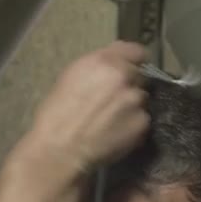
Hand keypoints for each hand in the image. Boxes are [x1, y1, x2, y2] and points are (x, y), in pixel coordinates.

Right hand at [24, 41, 149, 171]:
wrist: (61, 150)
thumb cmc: (57, 114)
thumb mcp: (72, 77)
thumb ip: (98, 66)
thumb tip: (114, 64)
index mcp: (105, 61)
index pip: (137, 51)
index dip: (133, 62)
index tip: (129, 70)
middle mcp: (125, 77)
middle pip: (141, 76)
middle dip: (131, 85)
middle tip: (115, 100)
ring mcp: (136, 100)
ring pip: (143, 98)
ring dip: (133, 106)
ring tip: (114, 120)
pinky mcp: (142, 123)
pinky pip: (143, 120)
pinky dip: (134, 125)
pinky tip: (117, 133)